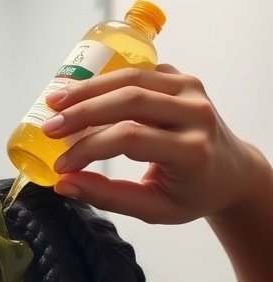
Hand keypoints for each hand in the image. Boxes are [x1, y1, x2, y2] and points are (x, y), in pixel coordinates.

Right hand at [42, 65, 260, 223]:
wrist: (231, 171)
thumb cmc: (192, 194)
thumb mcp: (155, 209)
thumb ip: (109, 197)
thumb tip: (64, 184)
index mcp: (192, 151)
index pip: (130, 139)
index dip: (89, 148)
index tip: (61, 164)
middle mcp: (196, 113)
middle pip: (129, 100)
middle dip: (82, 111)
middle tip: (49, 126)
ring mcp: (192, 90)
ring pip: (131, 78)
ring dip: (89, 88)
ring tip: (56, 100)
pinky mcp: (183, 78)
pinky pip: (139, 72)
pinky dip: (107, 80)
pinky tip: (81, 94)